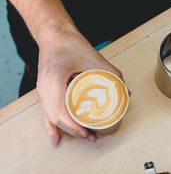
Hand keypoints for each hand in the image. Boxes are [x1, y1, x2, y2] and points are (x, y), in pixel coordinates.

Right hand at [36, 27, 125, 144]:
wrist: (53, 34)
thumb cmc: (70, 43)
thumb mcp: (95, 58)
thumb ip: (112, 75)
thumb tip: (126, 92)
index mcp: (54, 81)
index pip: (61, 112)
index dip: (74, 126)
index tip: (88, 132)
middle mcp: (44, 88)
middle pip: (56, 118)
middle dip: (74, 131)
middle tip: (91, 137)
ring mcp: (42, 91)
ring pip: (51, 118)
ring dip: (66, 130)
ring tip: (82, 137)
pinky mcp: (43, 91)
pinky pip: (45, 113)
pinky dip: (51, 127)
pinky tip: (56, 138)